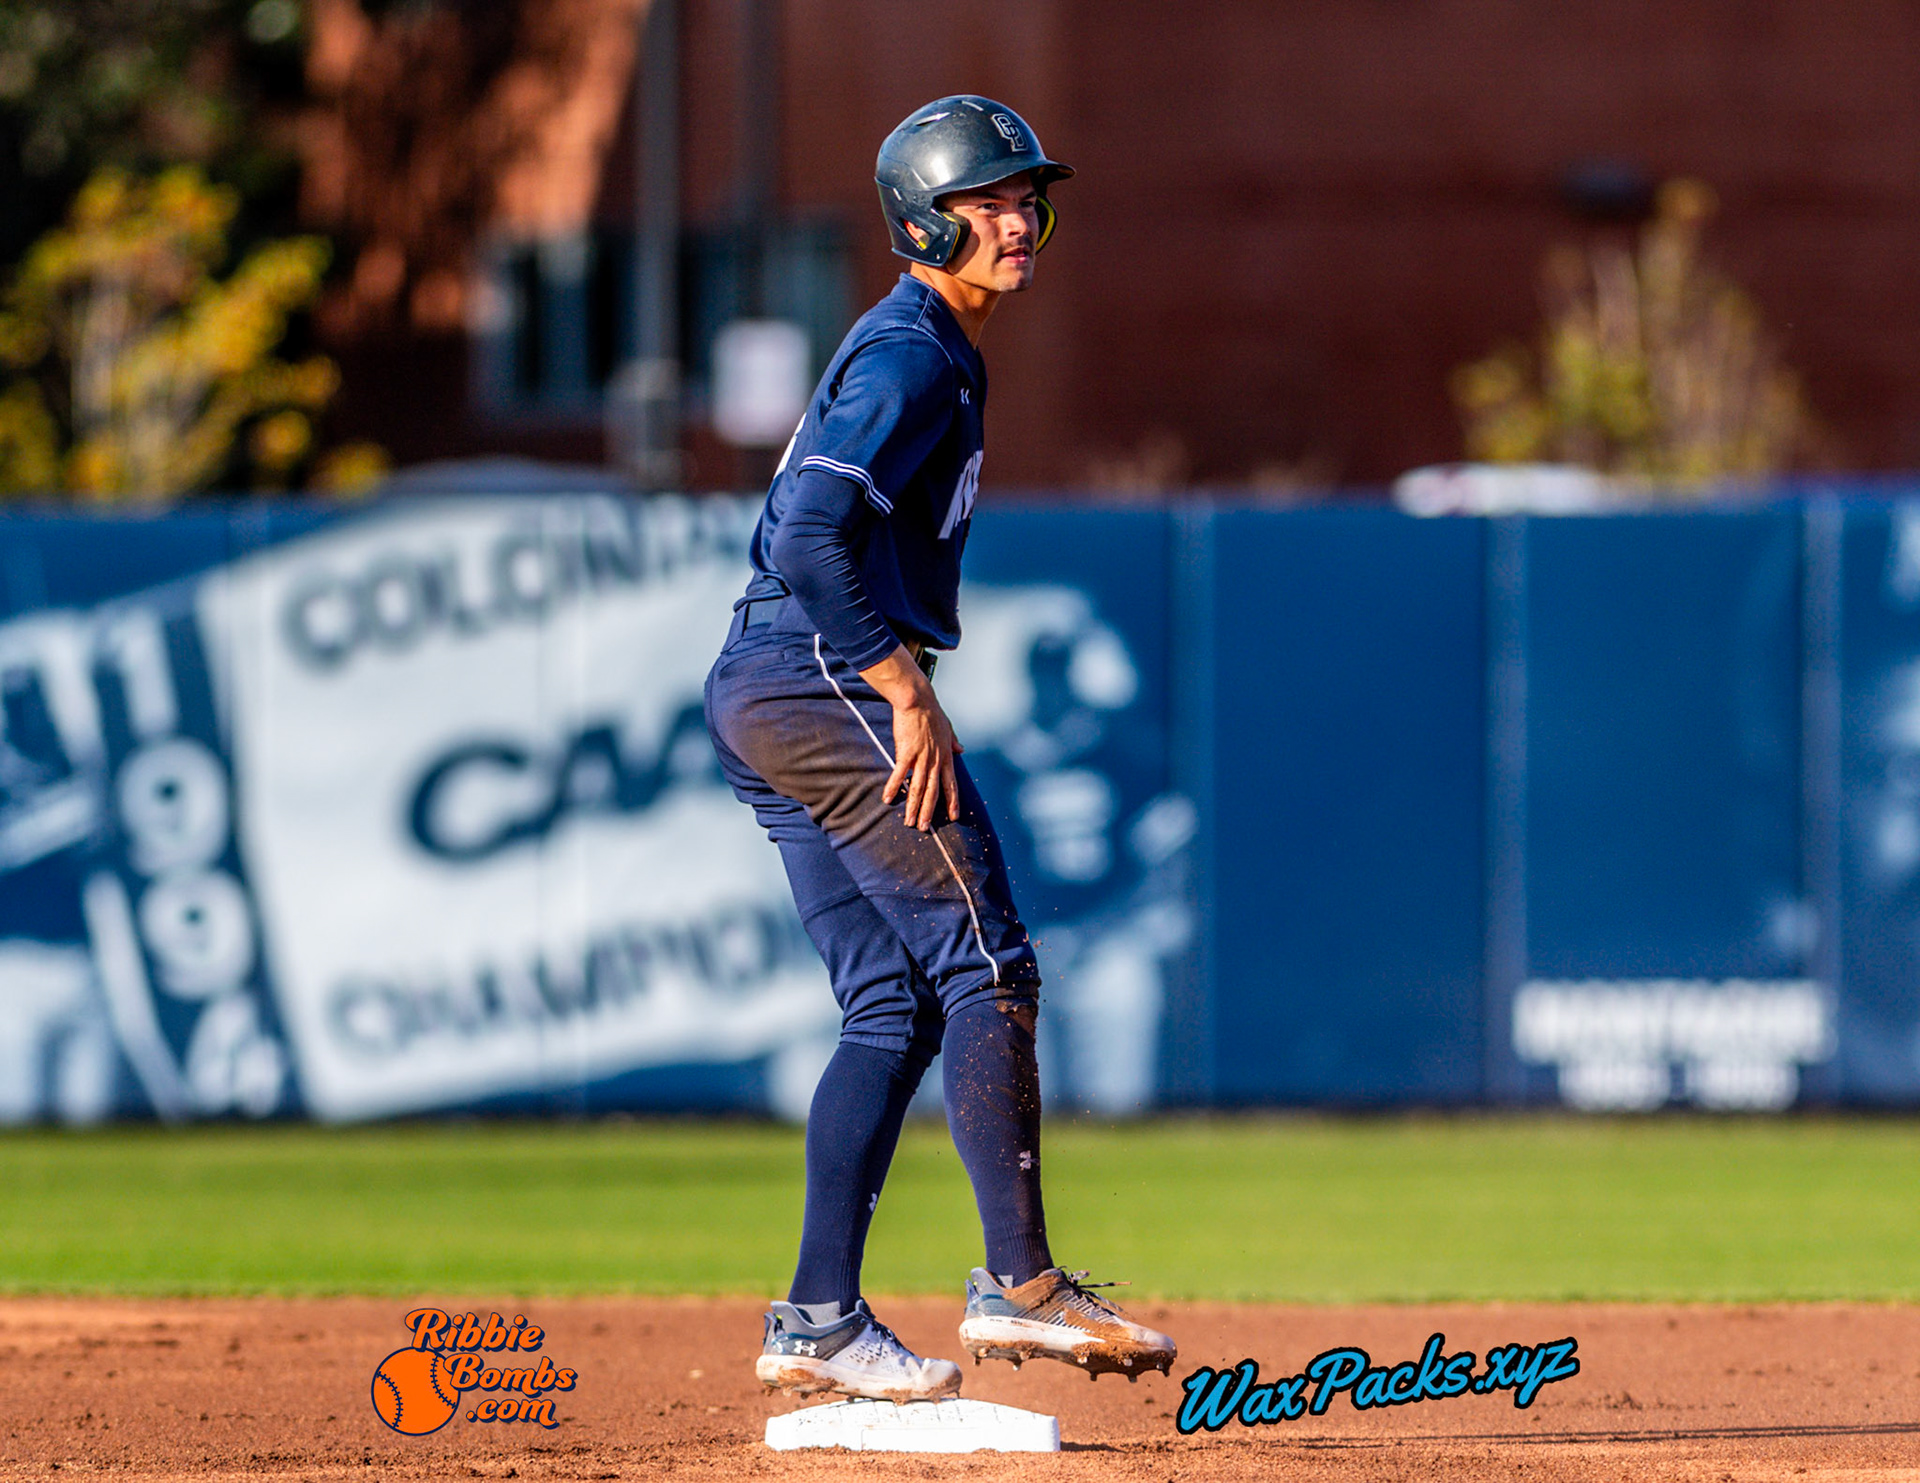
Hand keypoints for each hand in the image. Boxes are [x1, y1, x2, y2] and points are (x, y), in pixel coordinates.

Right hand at [858, 645, 962, 831]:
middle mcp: (936, 760)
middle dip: (929, 812)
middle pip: (934, 792)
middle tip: (925, 829)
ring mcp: (921, 758)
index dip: (953, 801)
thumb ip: (953, 741)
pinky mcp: (906, 753)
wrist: (917, 700)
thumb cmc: (931, 712)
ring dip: (914, 808)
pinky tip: (888, 800)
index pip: (951, 784)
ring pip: (918, 789)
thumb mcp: (948, 727)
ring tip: (910, 823)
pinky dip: (894, 788)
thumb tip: (961, 749)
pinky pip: (899, 775)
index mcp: (946, 756)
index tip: (955, 817)